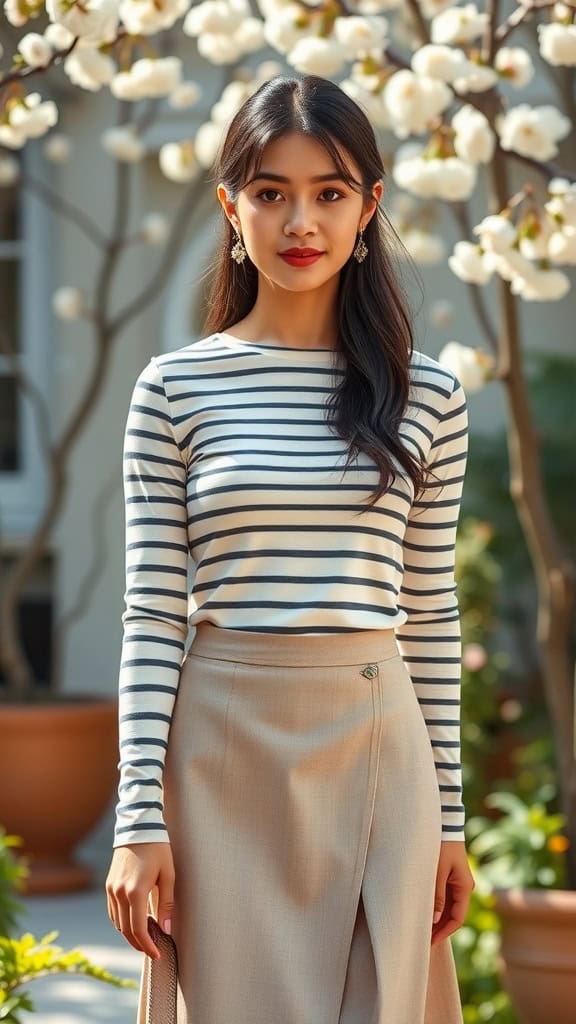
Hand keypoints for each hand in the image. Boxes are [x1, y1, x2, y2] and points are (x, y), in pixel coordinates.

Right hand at [105, 843, 175, 959]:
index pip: (138, 929)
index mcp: (136, 891)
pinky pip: (112, 912)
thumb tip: (167, 930)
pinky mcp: (108, 885)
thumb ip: (167, 904)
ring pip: (117, 923)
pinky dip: (121, 922)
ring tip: (146, 938)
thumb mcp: (168, 875)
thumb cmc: (158, 850)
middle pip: (126, 930)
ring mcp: (111, 889)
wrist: (138, 828)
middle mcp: (119, 893)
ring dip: (130, 934)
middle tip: (153, 950)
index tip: (157, 954)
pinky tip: (134, 923)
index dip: (147, 946)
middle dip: (139, 944)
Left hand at [431, 839, 474, 944]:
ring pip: (449, 907)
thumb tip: (435, 920)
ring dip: (438, 918)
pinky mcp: (451, 876)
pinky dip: (437, 907)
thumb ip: (437, 895)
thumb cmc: (441, 845)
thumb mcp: (437, 871)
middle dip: (440, 928)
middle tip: (423, 939)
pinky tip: (425, 912)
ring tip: (422, 929)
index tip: (430, 942)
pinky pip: (445, 897)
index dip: (444, 932)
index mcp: (465, 887)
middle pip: (454, 914)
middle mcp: (464, 887)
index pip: (457, 918)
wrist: (445, 823)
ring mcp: (458, 882)